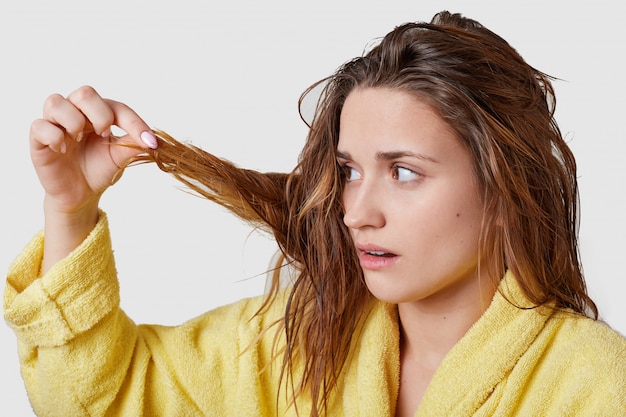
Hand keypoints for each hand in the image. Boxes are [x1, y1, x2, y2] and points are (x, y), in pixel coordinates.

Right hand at [30, 85, 156, 214]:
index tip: (149, 142)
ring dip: (73, 121)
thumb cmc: (98, 169)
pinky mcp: (38, 139)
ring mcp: (55, 124)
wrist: (80, 194)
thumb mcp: (119, 158)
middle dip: (99, 114)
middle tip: (104, 134)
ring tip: (78, 139)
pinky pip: (39, 126)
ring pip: (56, 102)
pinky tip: (62, 150)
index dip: (134, 122)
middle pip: (84, 93)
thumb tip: (152, 140)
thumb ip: (133, 145)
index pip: (116, 107)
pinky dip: (53, 136)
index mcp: (99, 114)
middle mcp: (76, 113)